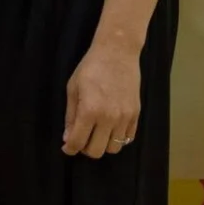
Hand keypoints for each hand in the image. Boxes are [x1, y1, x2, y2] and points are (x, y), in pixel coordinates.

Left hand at [62, 39, 140, 158]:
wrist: (117, 53)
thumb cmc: (90, 68)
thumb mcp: (73, 89)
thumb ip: (71, 116)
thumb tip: (68, 138)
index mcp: (90, 111)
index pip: (79, 142)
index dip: (70, 148)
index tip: (67, 147)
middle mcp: (109, 118)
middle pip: (97, 151)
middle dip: (85, 148)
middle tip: (81, 139)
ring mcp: (125, 117)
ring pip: (114, 148)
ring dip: (102, 144)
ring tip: (96, 133)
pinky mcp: (136, 114)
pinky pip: (128, 138)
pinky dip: (117, 138)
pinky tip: (109, 129)